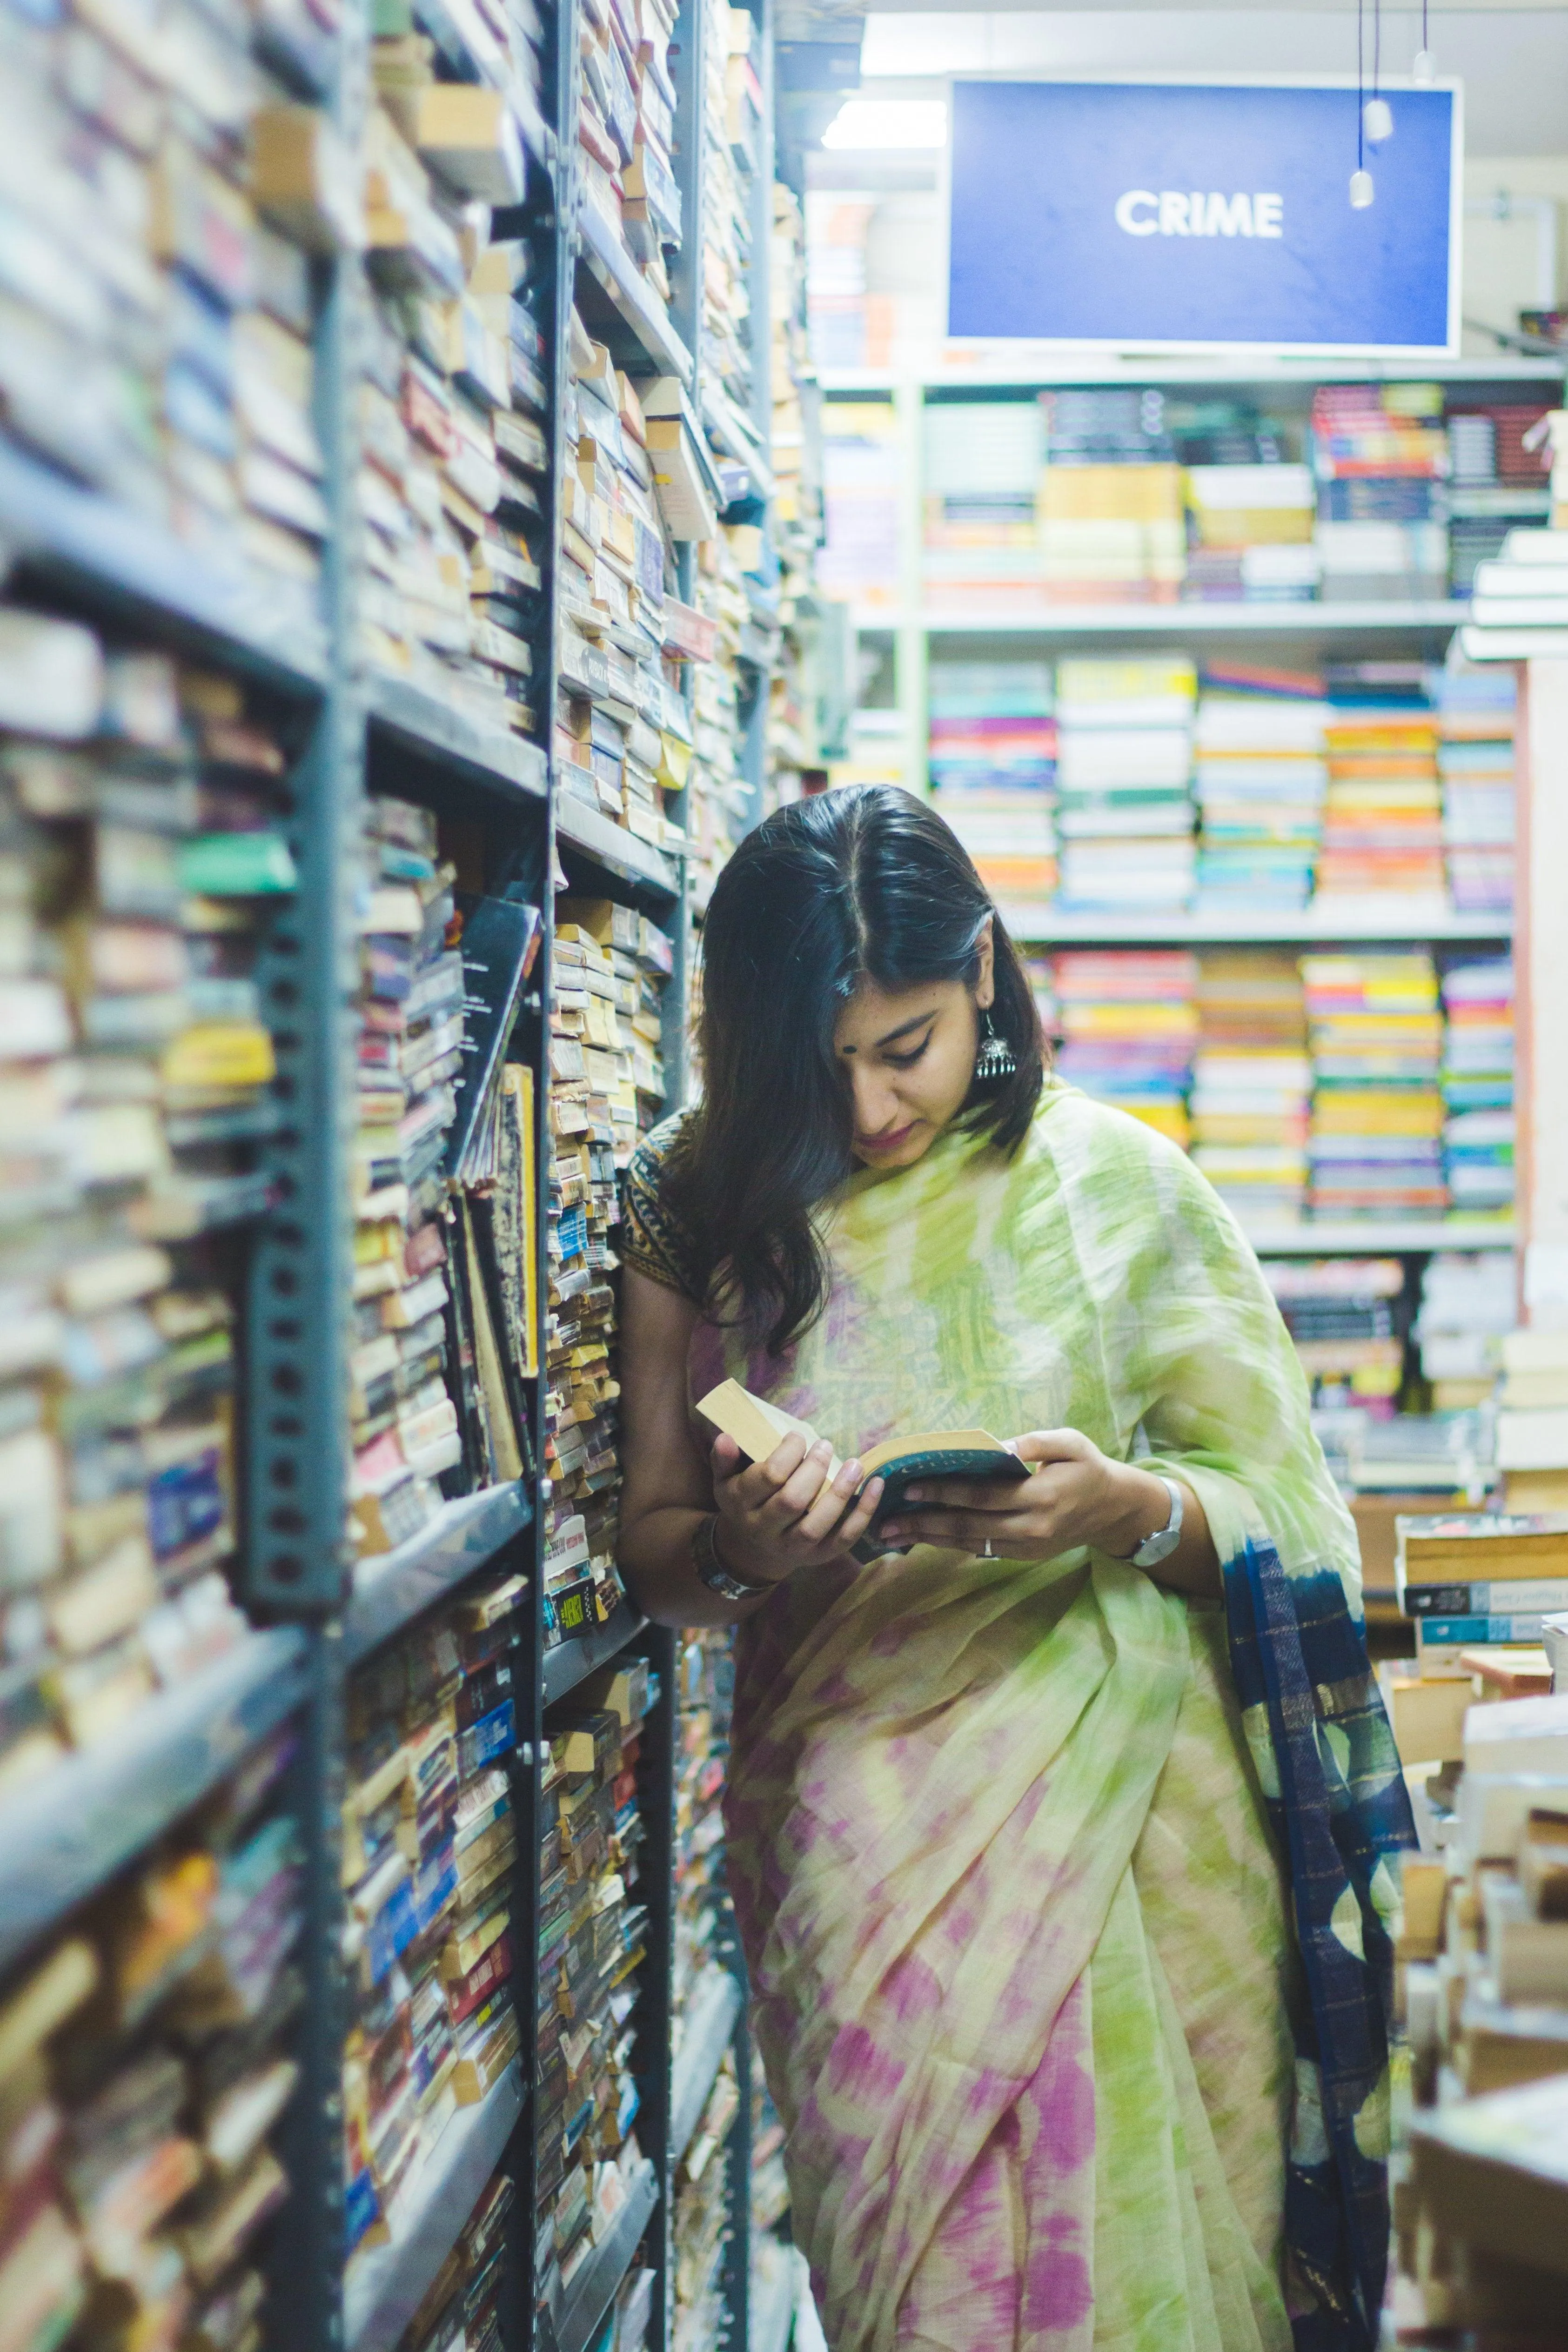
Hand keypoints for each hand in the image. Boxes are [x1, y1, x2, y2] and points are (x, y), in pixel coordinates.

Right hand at [709, 1431, 885, 1587]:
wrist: (753, 1550)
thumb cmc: (745, 1502)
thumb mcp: (727, 1481)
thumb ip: (724, 1459)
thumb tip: (727, 1437)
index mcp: (741, 1504)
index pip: (768, 1477)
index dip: (788, 1453)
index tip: (799, 1437)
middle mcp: (765, 1529)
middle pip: (792, 1501)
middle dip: (813, 1470)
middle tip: (825, 1445)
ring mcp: (793, 1547)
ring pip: (817, 1525)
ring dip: (840, 1493)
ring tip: (856, 1464)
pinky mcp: (819, 1556)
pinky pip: (844, 1538)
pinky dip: (864, 1513)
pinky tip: (877, 1485)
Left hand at [877, 1429, 1172, 1563]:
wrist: (1113, 1509)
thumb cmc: (1088, 1467)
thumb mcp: (1071, 1443)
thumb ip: (1038, 1443)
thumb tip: (1000, 1446)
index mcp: (1040, 1496)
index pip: (982, 1496)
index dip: (945, 1492)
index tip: (912, 1487)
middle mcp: (1030, 1527)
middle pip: (968, 1526)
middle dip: (925, 1523)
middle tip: (886, 1519)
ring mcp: (1026, 1546)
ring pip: (970, 1543)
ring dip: (930, 1539)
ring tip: (893, 1535)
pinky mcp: (1023, 1555)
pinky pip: (981, 1551)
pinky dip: (951, 1544)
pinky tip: (925, 1538)